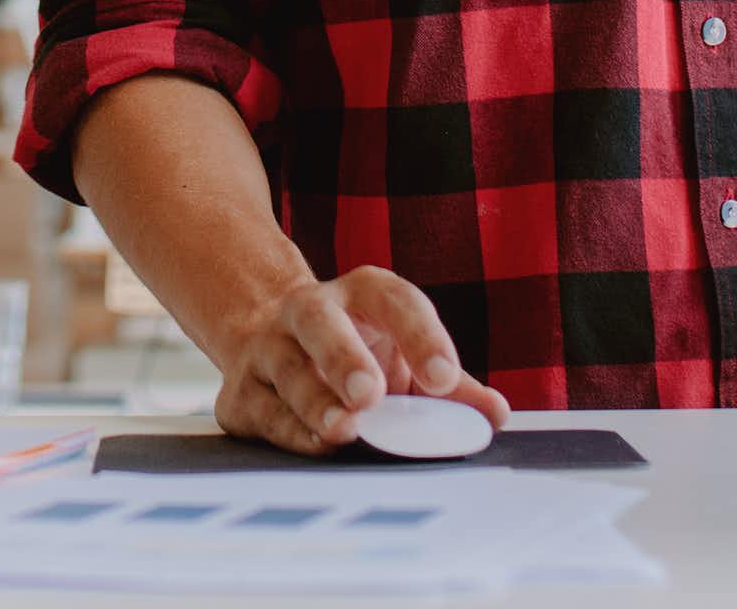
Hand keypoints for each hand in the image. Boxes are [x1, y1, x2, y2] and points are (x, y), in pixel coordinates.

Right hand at [213, 266, 510, 455]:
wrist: (267, 334)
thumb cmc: (357, 349)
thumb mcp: (403, 354)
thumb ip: (449, 384)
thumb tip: (495, 414)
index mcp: (361, 292)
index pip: (394, 300)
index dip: (421, 335)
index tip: (444, 378)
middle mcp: (309, 309)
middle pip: (321, 321)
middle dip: (344, 356)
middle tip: (371, 394)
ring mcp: (269, 346)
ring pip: (288, 370)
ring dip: (316, 402)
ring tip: (344, 429)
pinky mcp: (240, 390)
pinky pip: (265, 411)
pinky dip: (291, 431)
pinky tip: (316, 444)